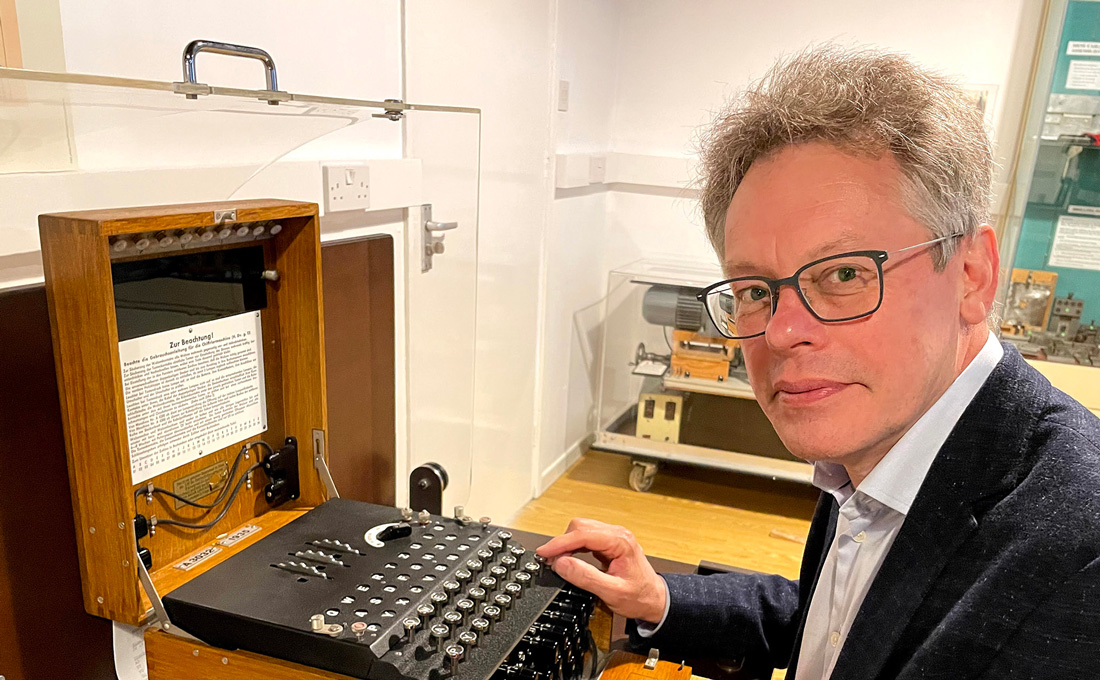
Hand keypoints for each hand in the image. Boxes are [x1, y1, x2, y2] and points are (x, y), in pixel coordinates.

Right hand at [536, 518, 666, 622]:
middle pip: (580, 527)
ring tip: (557, 560)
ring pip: (581, 530)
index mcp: (620, 542)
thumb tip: (562, 564)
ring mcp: (613, 537)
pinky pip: (586, 537)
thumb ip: (586, 577)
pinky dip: (574, 546)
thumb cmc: (639, 596)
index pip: (583, 534)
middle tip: (549, 560)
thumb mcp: (612, 592)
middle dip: (562, 542)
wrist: (654, 599)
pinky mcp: (609, 543)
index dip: (560, 543)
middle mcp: (617, 534)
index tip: (544, 552)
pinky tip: (569, 558)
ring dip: (567, 543)